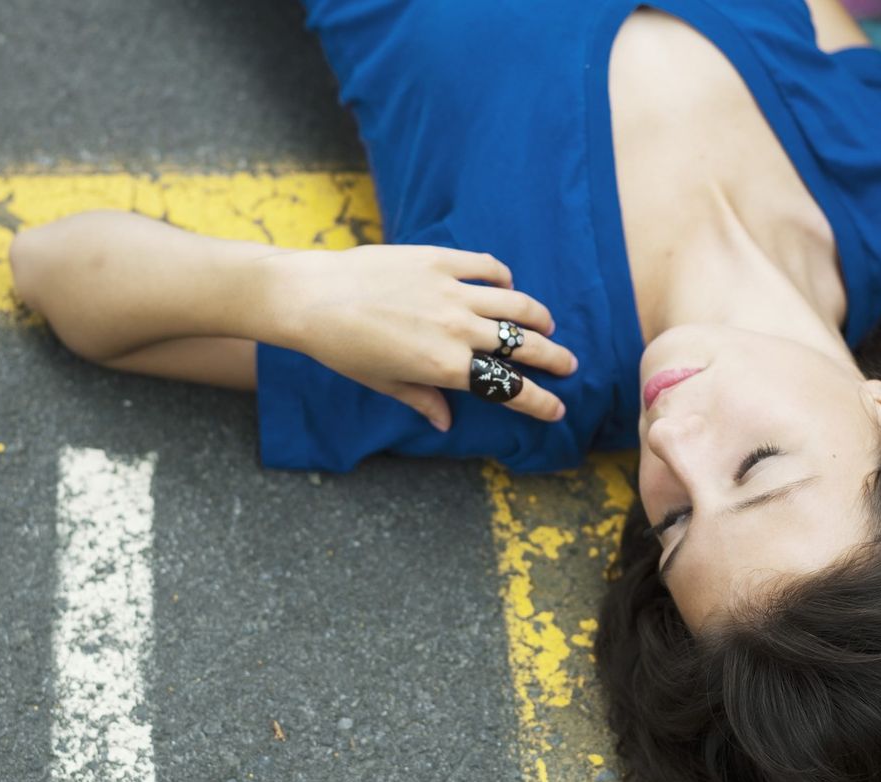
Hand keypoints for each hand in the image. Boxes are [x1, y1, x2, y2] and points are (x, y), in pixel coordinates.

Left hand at [260, 243, 577, 430]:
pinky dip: (504, 278)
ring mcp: (452, 291)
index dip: (539, 401)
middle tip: (569, 364)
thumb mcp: (383, 383)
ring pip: (516, 305)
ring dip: (539, 318)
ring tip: (547, 325)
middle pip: (523, 346)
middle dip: (554, 359)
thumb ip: (422, 400)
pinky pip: (488, 268)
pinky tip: (506, 286)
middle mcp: (457, 330)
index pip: (508, 388)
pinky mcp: (440, 260)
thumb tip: (445, 422)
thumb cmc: (341, 348)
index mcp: (445, 367)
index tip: (557, 408)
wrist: (311, 297)